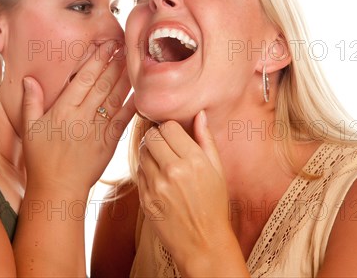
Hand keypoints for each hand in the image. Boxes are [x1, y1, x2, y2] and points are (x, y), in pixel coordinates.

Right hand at [22, 41, 135, 197]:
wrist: (58, 188)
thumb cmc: (41, 159)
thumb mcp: (30, 128)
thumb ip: (31, 102)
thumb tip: (29, 79)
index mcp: (63, 110)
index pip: (84, 78)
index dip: (97, 60)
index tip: (106, 45)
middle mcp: (82, 116)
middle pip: (103, 84)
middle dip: (115, 63)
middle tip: (124, 46)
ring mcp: (98, 129)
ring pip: (115, 98)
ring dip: (125, 78)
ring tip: (132, 61)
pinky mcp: (109, 143)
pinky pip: (123, 120)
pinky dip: (132, 105)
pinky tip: (139, 92)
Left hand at [137, 111, 244, 274]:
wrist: (204, 243)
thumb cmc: (214, 205)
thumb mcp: (218, 171)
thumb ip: (206, 140)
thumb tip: (199, 114)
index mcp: (193, 161)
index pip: (168, 127)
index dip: (169, 128)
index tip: (173, 135)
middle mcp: (173, 171)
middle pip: (151, 136)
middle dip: (157, 136)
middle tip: (165, 145)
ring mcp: (156, 186)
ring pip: (141, 152)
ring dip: (149, 152)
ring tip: (162, 161)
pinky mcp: (145, 199)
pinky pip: (138, 172)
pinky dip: (145, 170)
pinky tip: (158, 177)